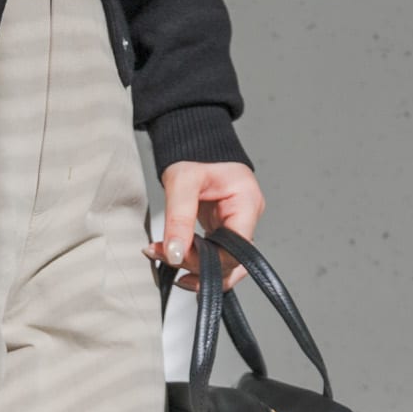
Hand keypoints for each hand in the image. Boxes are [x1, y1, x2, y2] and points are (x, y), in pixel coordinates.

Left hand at [139, 160, 265, 293]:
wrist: (193, 142)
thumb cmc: (194, 153)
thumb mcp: (182, 182)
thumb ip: (179, 219)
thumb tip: (175, 254)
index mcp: (247, 203)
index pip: (236, 249)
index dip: (209, 261)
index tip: (178, 256)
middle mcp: (246, 217)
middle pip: (230, 261)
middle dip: (196, 265)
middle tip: (164, 255)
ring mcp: (236, 225)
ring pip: (224, 264)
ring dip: (195, 269)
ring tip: (165, 259)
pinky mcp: (223, 230)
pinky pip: (213, 255)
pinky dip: (193, 261)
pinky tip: (172, 257)